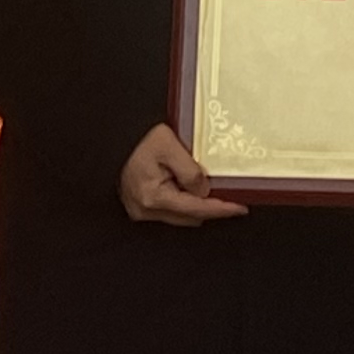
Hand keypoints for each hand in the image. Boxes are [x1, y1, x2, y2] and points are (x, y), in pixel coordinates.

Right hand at [119, 122, 249, 227]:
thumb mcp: (168, 145)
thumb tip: (205, 191)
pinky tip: (188, 186)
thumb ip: (189, 170)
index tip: (240, 207)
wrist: (114, 136)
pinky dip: (183, 200)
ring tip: (204, 183)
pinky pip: (170, 210)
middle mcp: (146, 210)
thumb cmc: (138, 137)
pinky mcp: (140, 207)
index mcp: (153, 197)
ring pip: (181, 215)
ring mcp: (141, 211)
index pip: (196, 209)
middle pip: (190, 217)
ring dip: (195, 203)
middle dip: (210, 206)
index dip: (221, 209)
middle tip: (227, 192)